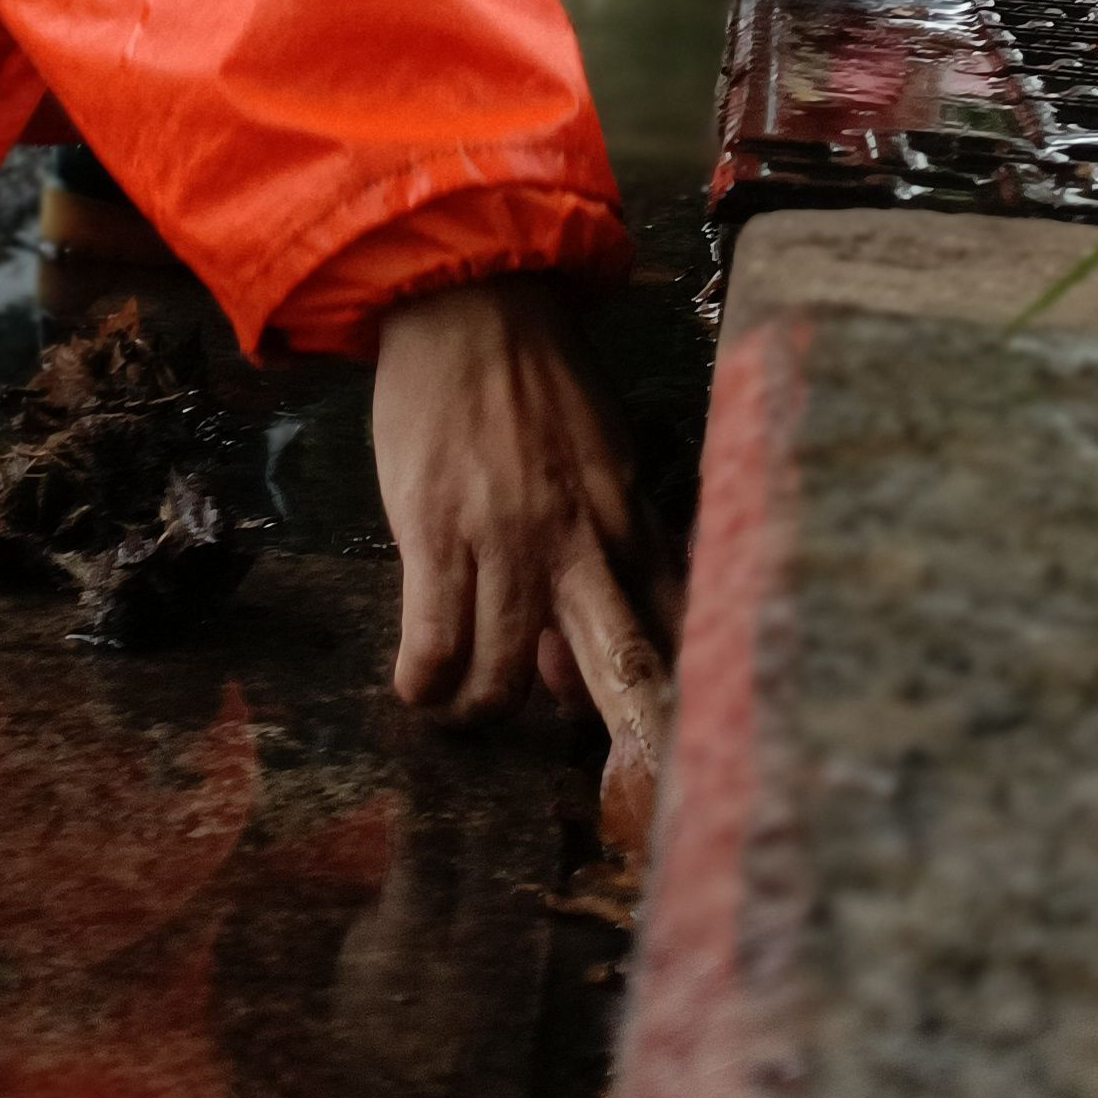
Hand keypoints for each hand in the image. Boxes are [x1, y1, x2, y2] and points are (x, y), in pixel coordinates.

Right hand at [369, 276, 658, 717]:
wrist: (469, 302)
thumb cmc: (533, 383)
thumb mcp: (601, 461)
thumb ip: (608, 552)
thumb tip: (580, 663)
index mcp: (631, 518)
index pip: (676, 627)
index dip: (678, 698)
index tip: (676, 751)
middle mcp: (581, 539)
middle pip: (622, 664)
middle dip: (630, 737)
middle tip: (626, 795)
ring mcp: (508, 539)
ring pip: (505, 675)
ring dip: (483, 709)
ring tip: (466, 707)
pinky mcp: (436, 533)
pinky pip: (434, 644)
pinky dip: (424, 683)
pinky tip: (418, 684)